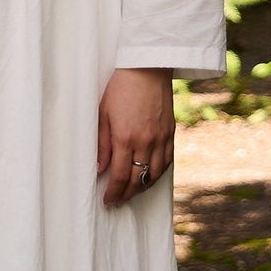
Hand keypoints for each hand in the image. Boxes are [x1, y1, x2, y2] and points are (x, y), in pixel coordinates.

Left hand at [97, 66, 174, 206]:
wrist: (146, 68)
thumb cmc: (119, 88)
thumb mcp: (103, 114)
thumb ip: (101, 145)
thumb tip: (99, 170)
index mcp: (125, 137)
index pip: (119, 176)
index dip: (113, 192)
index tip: (107, 200)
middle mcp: (145, 142)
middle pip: (137, 180)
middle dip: (126, 195)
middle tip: (117, 202)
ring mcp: (161, 138)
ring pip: (154, 175)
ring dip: (142, 188)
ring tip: (131, 193)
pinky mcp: (171, 133)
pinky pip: (166, 162)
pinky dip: (157, 174)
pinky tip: (148, 177)